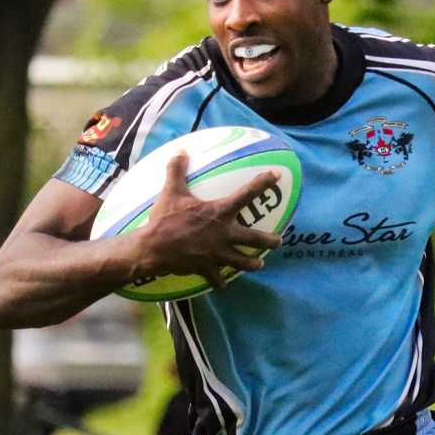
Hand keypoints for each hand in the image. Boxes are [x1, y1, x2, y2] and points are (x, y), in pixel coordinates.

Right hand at [133, 151, 283, 290]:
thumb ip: (177, 170)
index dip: (263, 182)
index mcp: (220, 212)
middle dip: (271, 241)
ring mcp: (218, 254)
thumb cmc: (166, 219)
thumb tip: (179, 150)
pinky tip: (222, 284)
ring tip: (259, 264)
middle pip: (257, 239)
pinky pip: (218, 279)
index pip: (247, 194)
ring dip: (253, 264)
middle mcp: (225, 234)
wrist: (155, 248)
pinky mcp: (207, 269)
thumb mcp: (172, 191)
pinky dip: (220, 282)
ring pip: (244, 263)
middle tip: (279, 242)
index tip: (277, 175)